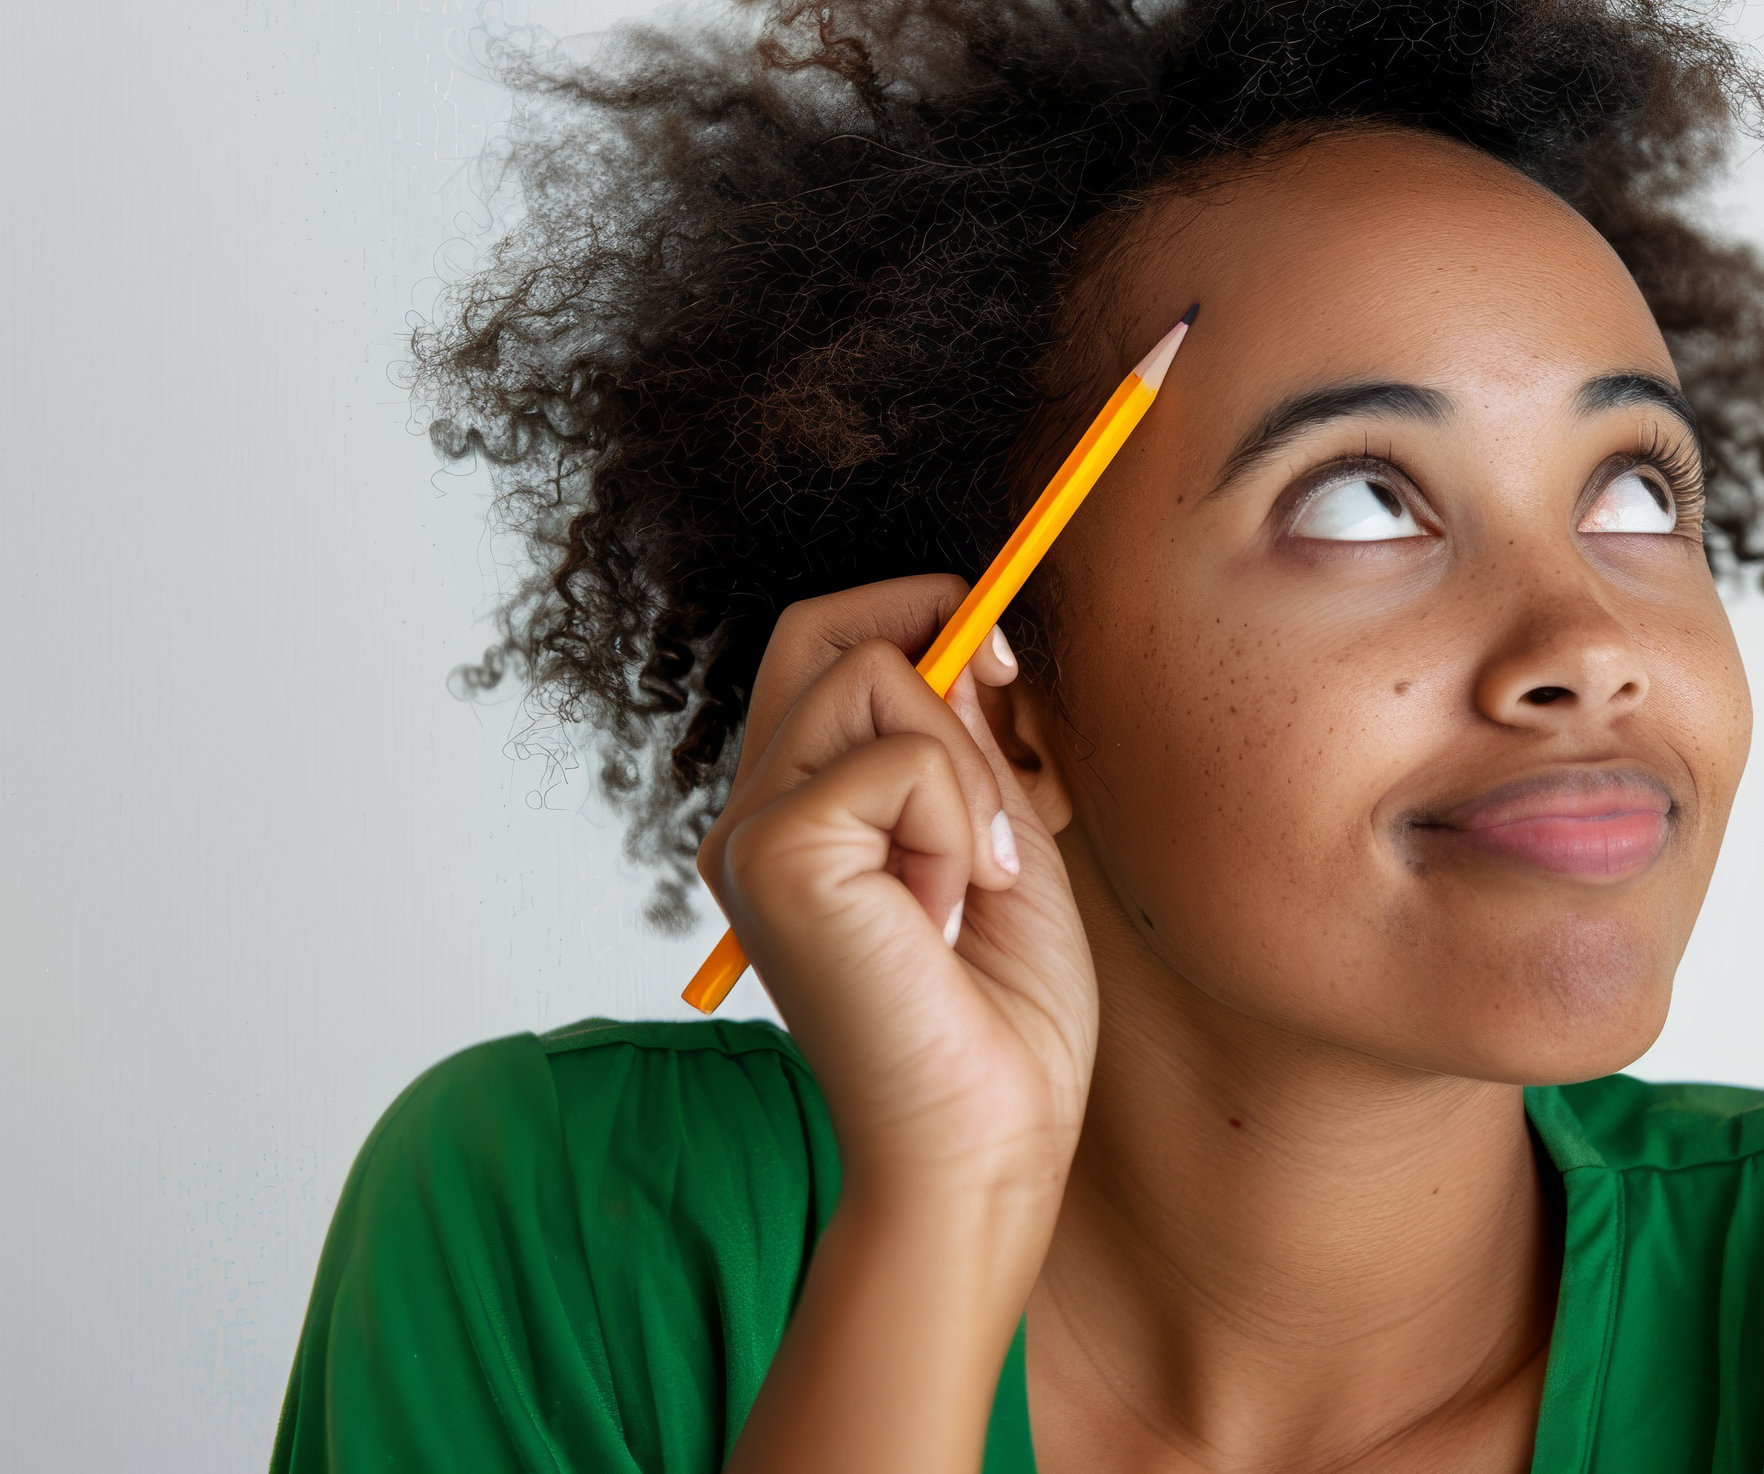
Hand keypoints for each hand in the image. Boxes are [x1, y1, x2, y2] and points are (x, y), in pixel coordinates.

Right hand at [697, 576, 1093, 1199]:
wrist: (989, 1144)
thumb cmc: (1004, 1021)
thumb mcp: (1003, 844)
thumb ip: (965, 748)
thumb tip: (959, 648)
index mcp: (801, 819)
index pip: (820, 648)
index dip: (915, 619)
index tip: (1002, 668)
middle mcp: (756, 820)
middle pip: (821, 631)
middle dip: (938, 646)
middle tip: (1011, 720)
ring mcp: (752, 835)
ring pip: (875, 677)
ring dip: (967, 773)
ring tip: (975, 881)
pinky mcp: (774, 854)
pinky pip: (902, 758)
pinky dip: (962, 824)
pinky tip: (950, 915)